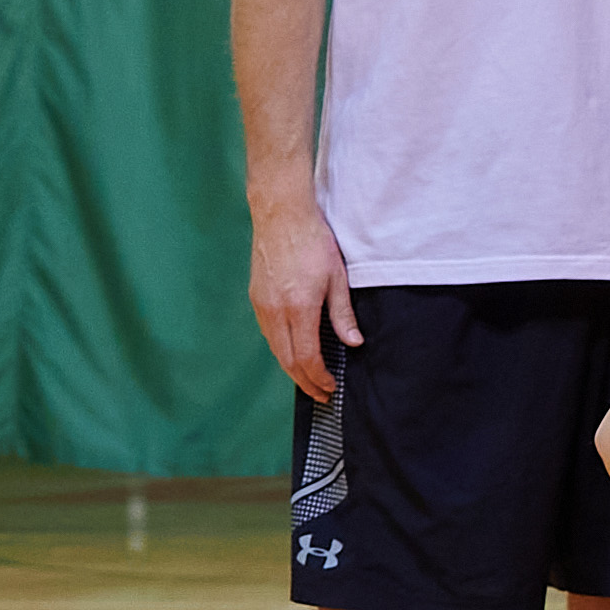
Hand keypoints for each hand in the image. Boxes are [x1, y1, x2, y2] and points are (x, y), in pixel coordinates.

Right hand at [251, 200, 358, 402]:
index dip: (318, 377)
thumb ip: (343, 314)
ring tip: (309, 379)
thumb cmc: (313, 242)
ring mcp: (262, 304)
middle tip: (320, 394)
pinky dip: (281, 349)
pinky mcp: (256, 297)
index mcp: (298, 307)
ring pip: (274, 348)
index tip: (330, 387)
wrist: (281, 215)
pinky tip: (294, 352)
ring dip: (291, 368)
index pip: (306, 356)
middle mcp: (275, 310)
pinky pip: (268, 333)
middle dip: (304, 381)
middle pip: (286, 359)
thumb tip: (353, 342)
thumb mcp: (338, 278)